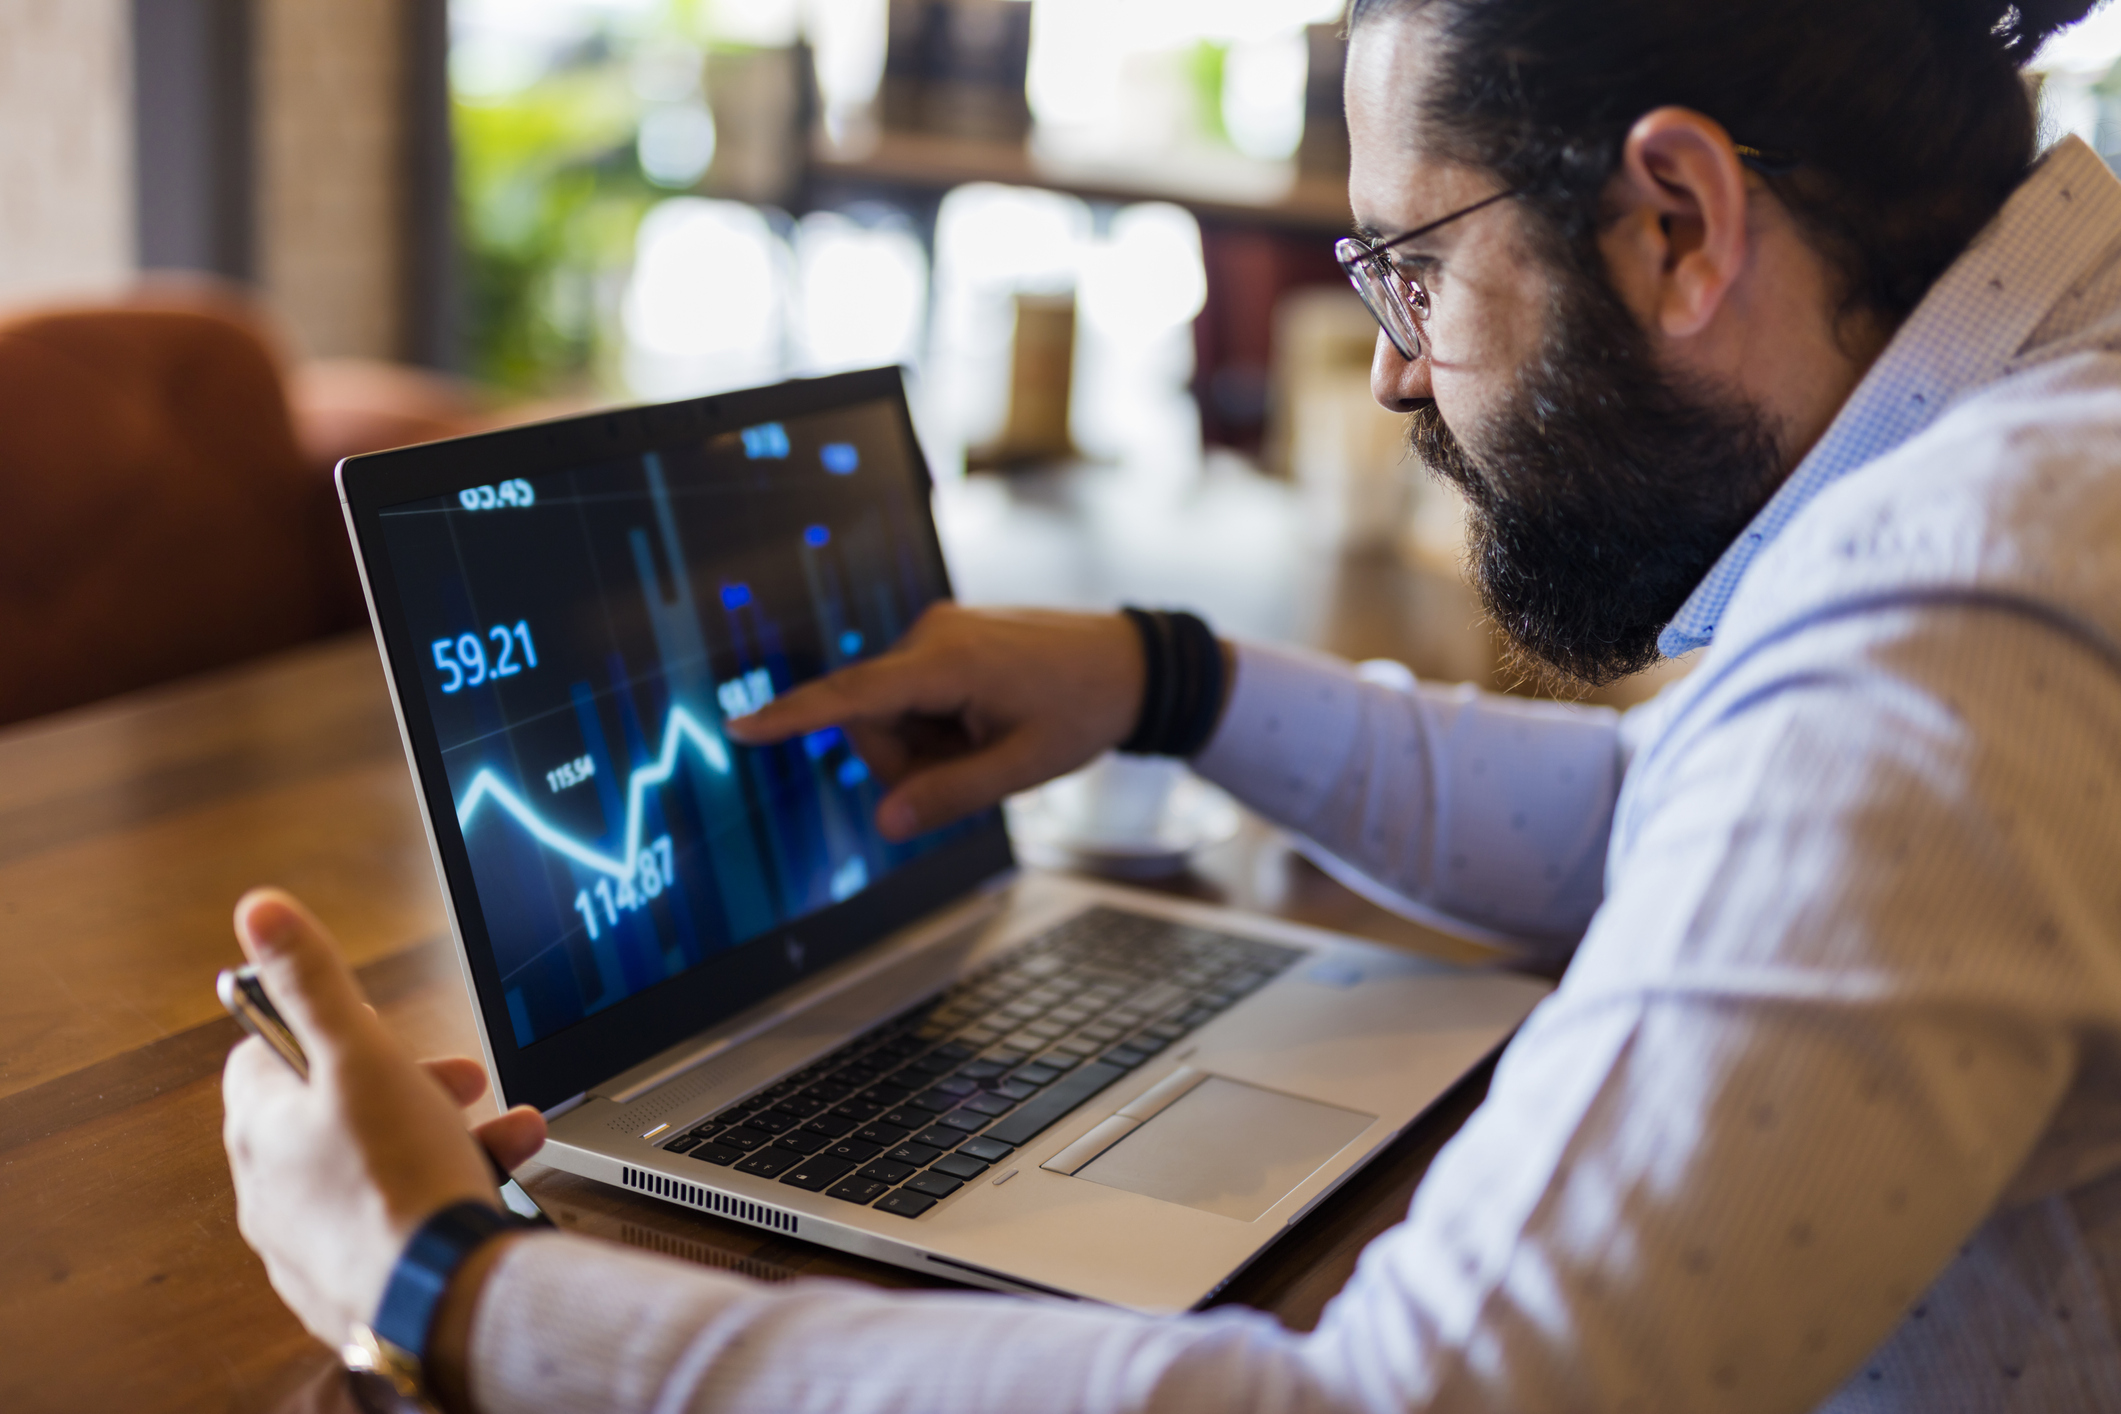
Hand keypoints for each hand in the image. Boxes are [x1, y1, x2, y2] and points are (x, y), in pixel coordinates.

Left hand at [220, 888, 546, 1344]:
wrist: (438, 1298)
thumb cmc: (397, 1177)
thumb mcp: (361, 1055)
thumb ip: (311, 980)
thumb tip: (258, 909)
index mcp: (259, 1129)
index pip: (265, 1054)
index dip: (327, 1030)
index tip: (378, 1030)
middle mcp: (271, 1189)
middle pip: (333, 1111)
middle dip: (410, 1084)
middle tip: (460, 1081)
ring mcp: (312, 1241)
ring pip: (377, 1165)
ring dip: (444, 1135)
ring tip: (505, 1131)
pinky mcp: (358, 1279)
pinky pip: (397, 1217)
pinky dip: (442, 1192)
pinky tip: (490, 1182)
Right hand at [726, 604, 1143, 839]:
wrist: (1132, 663)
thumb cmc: (1085, 710)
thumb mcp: (1023, 767)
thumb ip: (951, 796)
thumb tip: (886, 822)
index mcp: (949, 661)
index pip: (853, 695)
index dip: (793, 717)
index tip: (738, 728)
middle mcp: (932, 634)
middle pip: (872, 720)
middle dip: (909, 760)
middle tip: (977, 766)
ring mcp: (938, 630)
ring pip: (891, 713)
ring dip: (928, 743)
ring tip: (991, 739)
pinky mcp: (944, 637)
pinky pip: (913, 695)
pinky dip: (938, 723)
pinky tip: (986, 722)